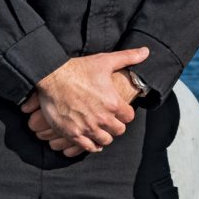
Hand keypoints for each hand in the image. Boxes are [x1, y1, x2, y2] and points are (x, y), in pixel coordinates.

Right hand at [21, 47, 148, 155]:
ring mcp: (87, 128)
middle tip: (110, 119)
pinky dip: (91, 145)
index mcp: (113, 103)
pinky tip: (91, 139)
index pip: (129, 117)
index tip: (120, 110)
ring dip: (105, 136)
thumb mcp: (106, 60)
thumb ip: (128, 57)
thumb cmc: (79, 68)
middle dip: (116, 125)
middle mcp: (102, 118)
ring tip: (101, 129)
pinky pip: (88, 147)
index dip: (125, 113)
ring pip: (105, 141)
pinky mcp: (73, 134)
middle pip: (118, 131)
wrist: (52, 77)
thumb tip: (146, 51)